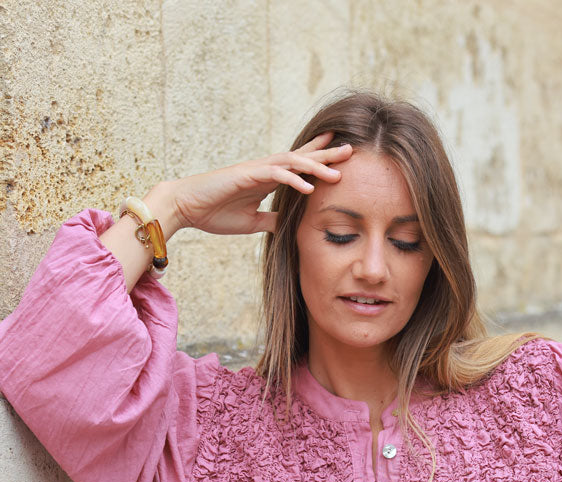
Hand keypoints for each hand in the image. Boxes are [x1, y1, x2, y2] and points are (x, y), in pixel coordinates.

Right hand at [157, 132, 353, 237]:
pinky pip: (274, 175)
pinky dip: (293, 180)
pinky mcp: (246, 175)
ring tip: (338, 173)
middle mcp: (265, 169)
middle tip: (352, 150)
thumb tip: (291, 227)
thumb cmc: (215, 212)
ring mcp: (256, 170)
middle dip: (327, 155)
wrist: (186, 207)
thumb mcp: (253, 221)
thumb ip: (273, 220)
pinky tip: (309, 188)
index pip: (298, 164)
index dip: (319, 158)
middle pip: (302, 157)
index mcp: (268, 179)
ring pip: (292, 162)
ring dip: (316, 167)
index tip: (342, 156)